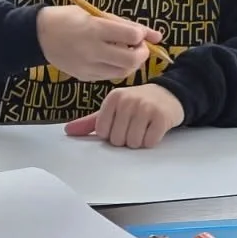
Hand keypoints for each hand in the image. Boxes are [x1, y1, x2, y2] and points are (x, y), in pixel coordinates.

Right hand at [36, 5, 161, 82]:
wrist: (38, 35)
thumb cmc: (68, 18)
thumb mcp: (96, 14)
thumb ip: (126, 24)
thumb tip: (158, 35)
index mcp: (95, 29)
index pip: (132, 35)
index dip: (140, 35)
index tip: (136, 33)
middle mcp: (92, 50)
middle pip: (131, 60)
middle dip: (141, 54)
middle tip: (137, 47)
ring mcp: (87, 66)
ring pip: (123, 72)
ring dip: (130, 63)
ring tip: (124, 53)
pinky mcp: (84, 76)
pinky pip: (109, 76)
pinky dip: (116, 69)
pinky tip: (110, 59)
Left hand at [64, 83, 184, 148]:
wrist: (169, 95)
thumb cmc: (137, 104)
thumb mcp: (114, 108)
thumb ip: (91, 122)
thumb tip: (67, 131)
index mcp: (113, 98)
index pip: (102, 132)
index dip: (111, 134)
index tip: (120, 125)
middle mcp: (128, 100)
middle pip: (117, 140)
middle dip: (126, 139)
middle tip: (134, 127)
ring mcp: (146, 108)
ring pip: (133, 143)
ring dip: (139, 141)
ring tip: (144, 128)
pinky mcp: (161, 117)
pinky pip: (149, 142)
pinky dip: (151, 141)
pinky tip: (154, 129)